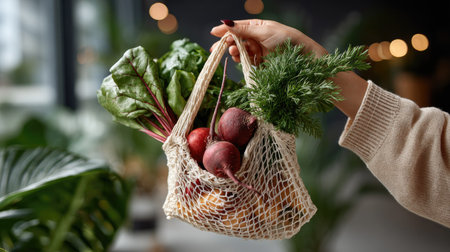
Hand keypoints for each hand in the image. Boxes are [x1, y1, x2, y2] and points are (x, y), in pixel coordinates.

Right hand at [210, 19, 327, 63]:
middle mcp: (257, 38)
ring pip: (240, 51)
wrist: (303, 57)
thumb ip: (243, 30)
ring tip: (233, 53)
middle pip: (236, 40)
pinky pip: (247, 62)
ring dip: (234, 52)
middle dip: (227, 42)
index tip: (213, 33)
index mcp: (258, 26)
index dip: (225, 29)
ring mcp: (258, 51)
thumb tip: (226, 22)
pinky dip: (241, 61)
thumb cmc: (286, 40)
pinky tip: (239, 59)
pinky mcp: (261, 64)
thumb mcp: (263, 31)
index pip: (238, 27)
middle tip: (218, 48)